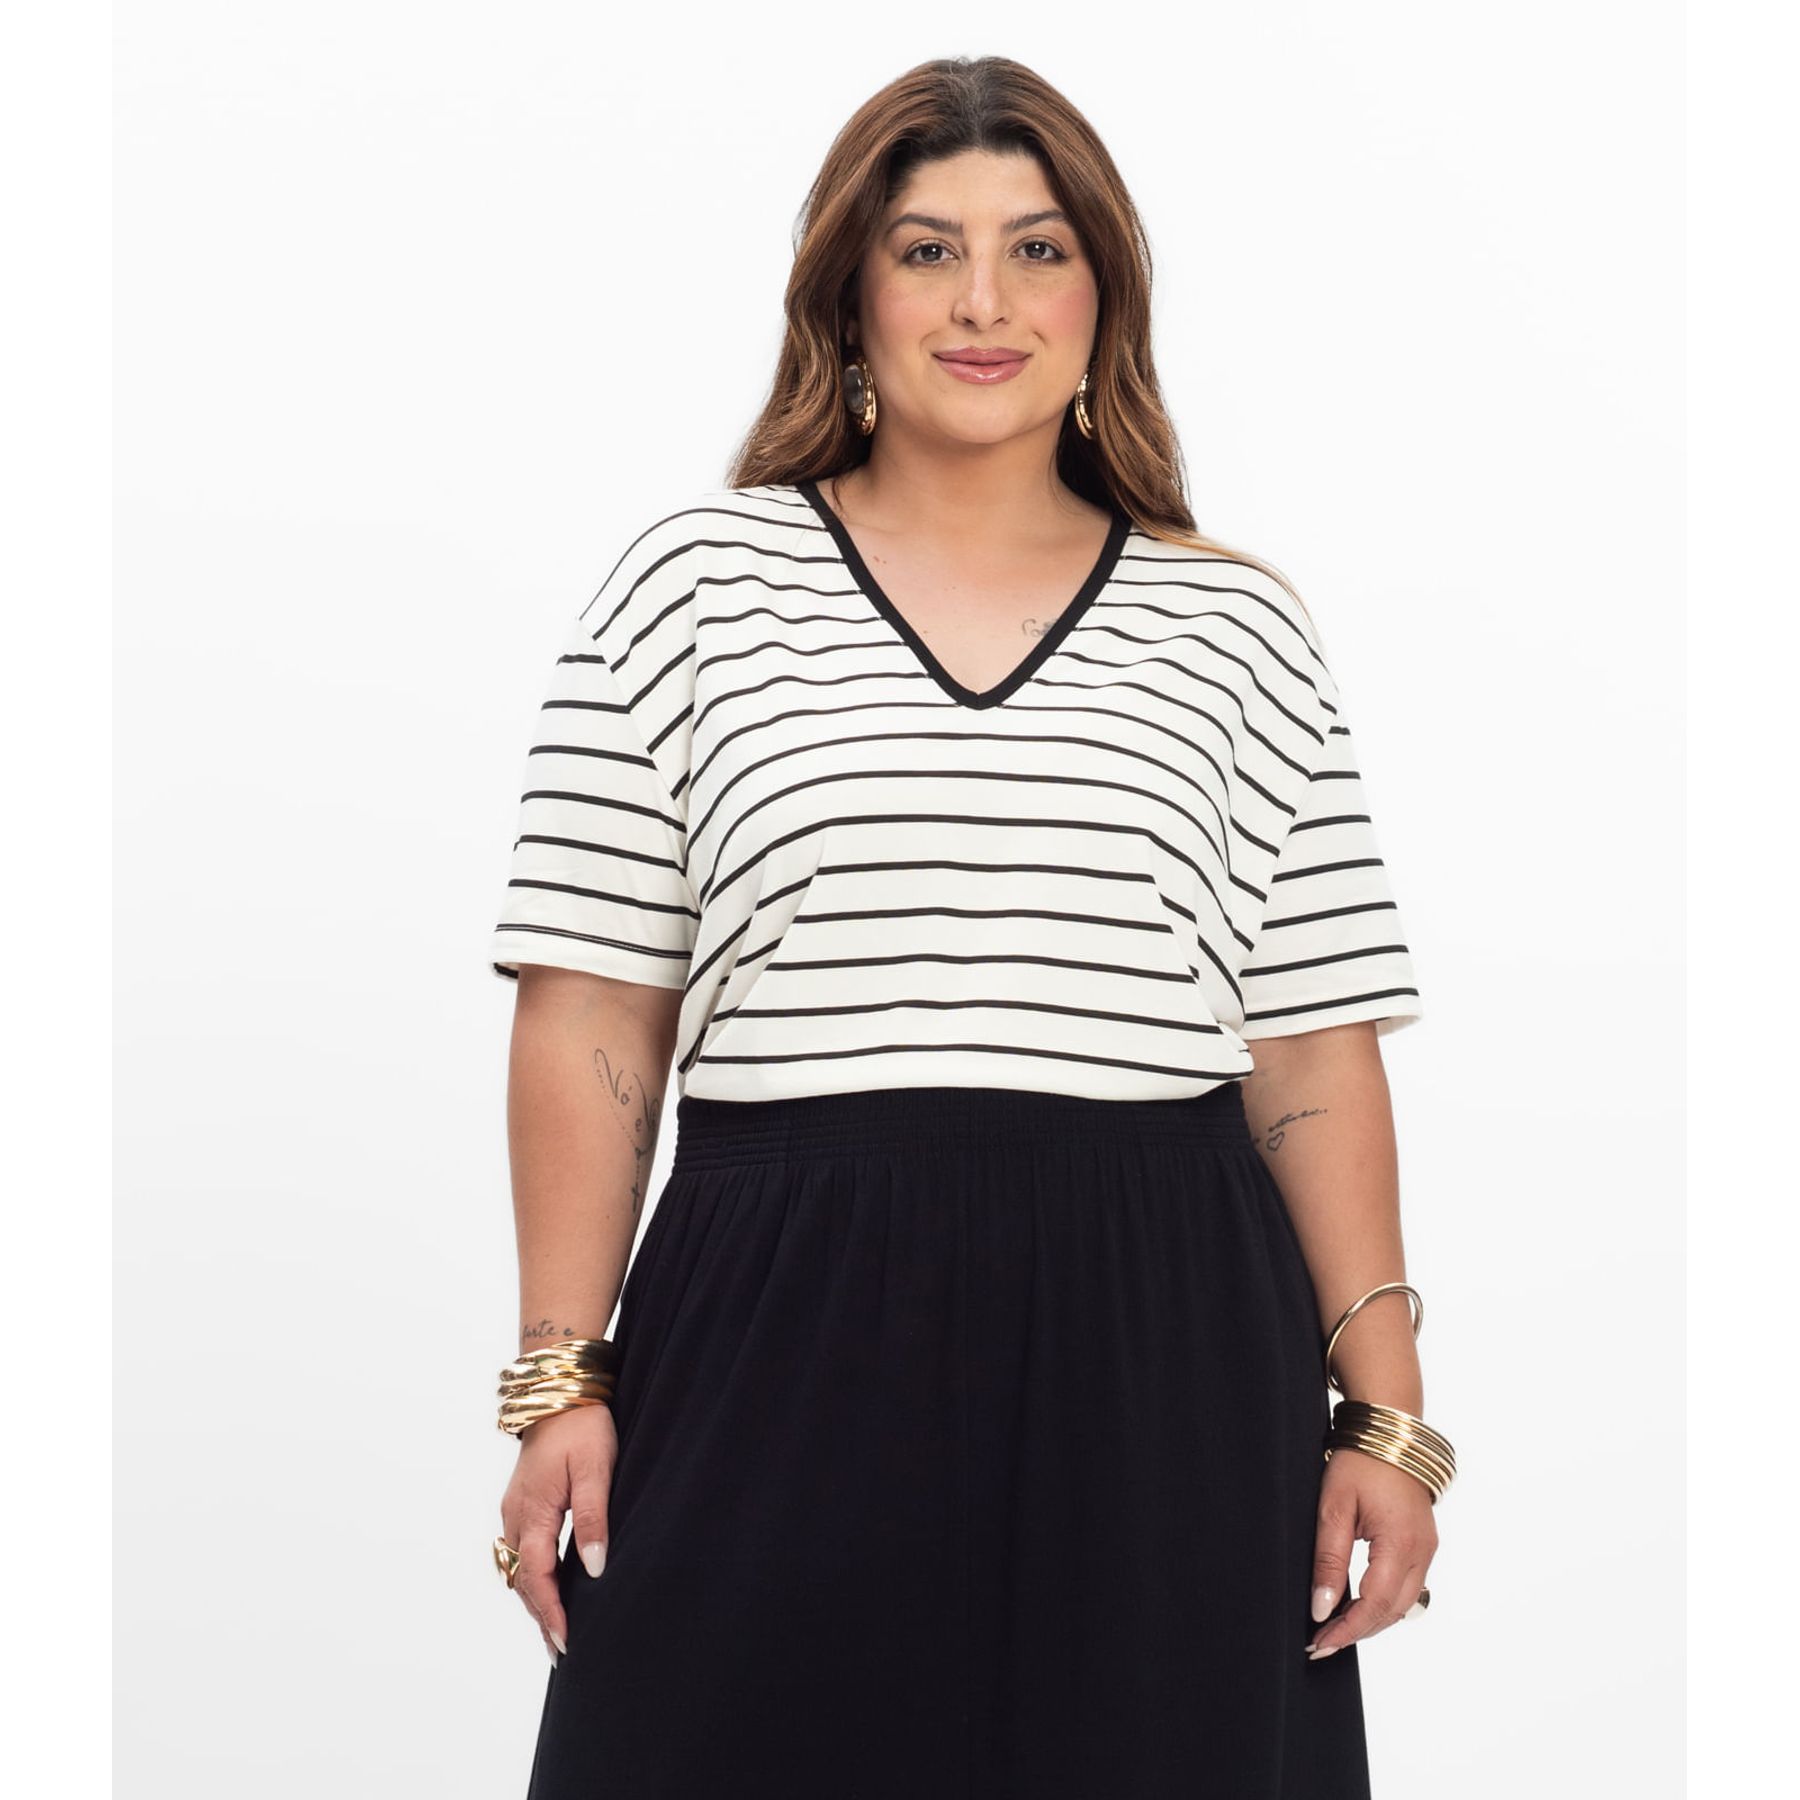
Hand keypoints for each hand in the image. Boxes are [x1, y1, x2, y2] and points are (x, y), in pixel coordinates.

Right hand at [499, 1403, 617, 1664]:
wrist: (558, 1393)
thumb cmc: (582, 1428)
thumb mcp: (596, 1471)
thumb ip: (593, 1520)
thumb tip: (594, 1570)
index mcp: (533, 1513)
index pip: (538, 1578)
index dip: (552, 1614)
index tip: (566, 1643)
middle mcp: (515, 1517)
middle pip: (523, 1580)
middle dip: (541, 1617)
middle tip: (561, 1653)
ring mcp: (514, 1510)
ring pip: (518, 1568)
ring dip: (534, 1600)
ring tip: (554, 1631)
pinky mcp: (520, 1502)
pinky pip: (521, 1551)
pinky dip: (532, 1577)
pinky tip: (547, 1587)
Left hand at [1306, 1444, 1437, 1658]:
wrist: (1389, 1432)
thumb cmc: (1359, 1463)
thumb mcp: (1334, 1508)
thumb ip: (1329, 1560)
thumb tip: (1321, 1608)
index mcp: (1401, 1542)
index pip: (1376, 1604)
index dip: (1348, 1629)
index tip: (1320, 1644)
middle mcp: (1422, 1551)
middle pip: (1392, 1611)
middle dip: (1357, 1631)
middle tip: (1320, 1644)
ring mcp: (1427, 1549)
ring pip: (1402, 1603)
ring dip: (1371, 1620)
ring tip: (1333, 1628)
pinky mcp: (1424, 1544)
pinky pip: (1407, 1586)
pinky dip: (1382, 1601)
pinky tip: (1355, 1603)